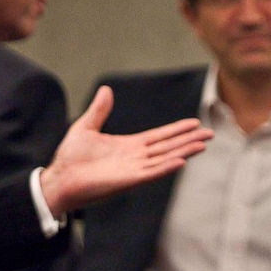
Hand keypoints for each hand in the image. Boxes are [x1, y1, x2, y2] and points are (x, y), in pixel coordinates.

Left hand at [40, 85, 212, 215]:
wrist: (60, 178)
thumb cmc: (71, 157)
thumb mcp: (86, 127)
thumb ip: (99, 110)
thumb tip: (106, 90)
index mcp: (129, 146)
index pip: (159, 137)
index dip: (176, 130)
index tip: (194, 124)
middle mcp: (135, 158)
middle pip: (168, 147)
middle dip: (189, 140)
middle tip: (210, 134)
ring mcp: (133, 170)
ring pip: (164, 159)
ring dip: (184, 152)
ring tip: (202, 145)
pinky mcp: (127, 180)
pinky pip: (150, 173)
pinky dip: (166, 168)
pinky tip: (181, 161)